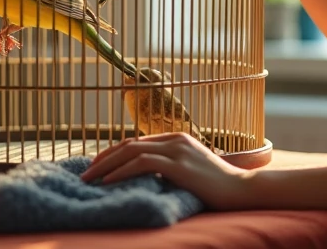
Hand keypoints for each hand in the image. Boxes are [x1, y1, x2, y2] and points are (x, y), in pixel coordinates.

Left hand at [81, 133, 256, 210]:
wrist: (241, 189)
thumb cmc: (217, 185)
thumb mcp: (189, 171)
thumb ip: (170, 168)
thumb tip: (144, 177)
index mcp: (176, 138)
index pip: (136, 142)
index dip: (112, 153)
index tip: (96, 167)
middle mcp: (174, 139)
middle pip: (129, 144)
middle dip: (103, 158)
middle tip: (85, 174)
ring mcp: (177, 150)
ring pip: (131, 152)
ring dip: (106, 166)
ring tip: (89, 179)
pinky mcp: (179, 165)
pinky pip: (142, 164)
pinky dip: (121, 172)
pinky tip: (108, 182)